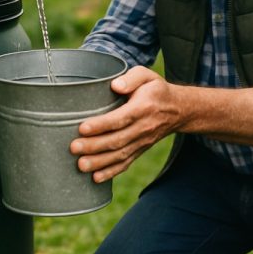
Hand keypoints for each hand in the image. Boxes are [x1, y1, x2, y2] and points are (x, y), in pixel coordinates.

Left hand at [69, 66, 181, 182]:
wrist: (178, 110)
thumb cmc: (156, 90)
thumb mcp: (147, 76)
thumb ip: (132, 78)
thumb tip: (115, 85)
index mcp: (143, 107)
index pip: (120, 119)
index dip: (101, 125)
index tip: (82, 128)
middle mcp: (143, 127)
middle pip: (117, 140)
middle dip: (94, 146)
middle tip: (74, 147)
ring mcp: (142, 142)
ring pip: (120, 155)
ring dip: (99, 162)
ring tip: (80, 165)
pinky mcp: (140, 150)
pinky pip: (126, 163)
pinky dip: (111, 172)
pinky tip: (95, 177)